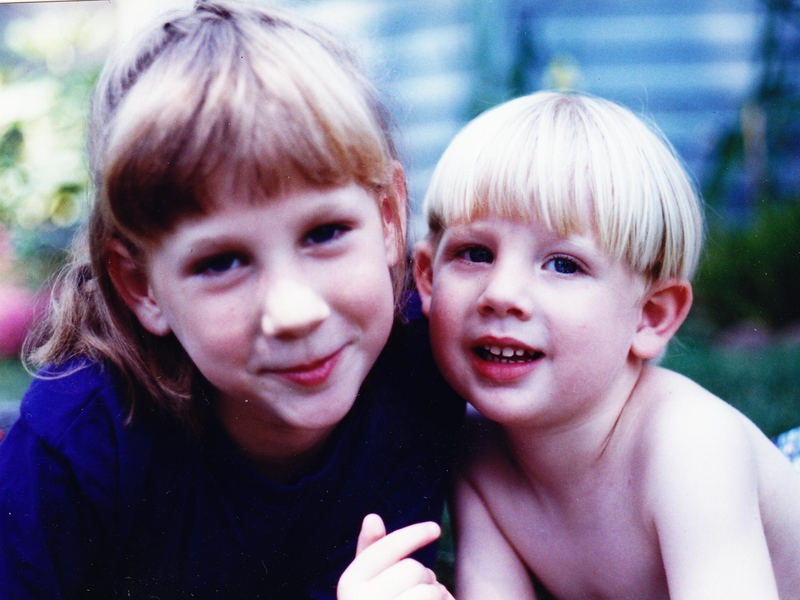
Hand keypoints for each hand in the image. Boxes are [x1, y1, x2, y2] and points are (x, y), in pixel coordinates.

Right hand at [337, 514, 454, 599]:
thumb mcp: (366, 586)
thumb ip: (370, 554)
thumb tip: (372, 516)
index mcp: (348, 585)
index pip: (387, 549)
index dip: (414, 534)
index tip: (436, 527)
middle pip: (413, 569)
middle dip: (424, 578)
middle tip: (418, 596)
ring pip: (429, 590)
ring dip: (438, 596)